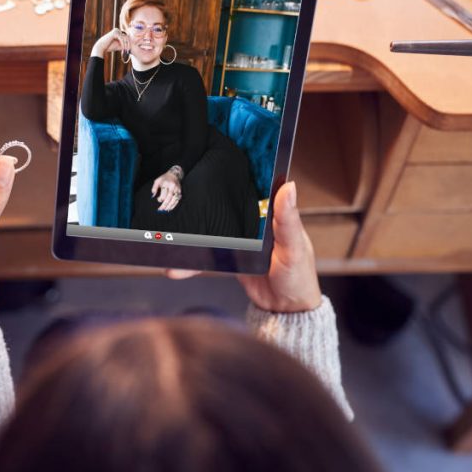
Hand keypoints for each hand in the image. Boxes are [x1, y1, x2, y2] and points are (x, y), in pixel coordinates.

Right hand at [91, 27, 128, 57]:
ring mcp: (116, 31)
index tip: (129, 49)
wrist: (101, 46)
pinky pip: (121, 39)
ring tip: (127, 50)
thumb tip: (131, 45)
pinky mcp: (115, 33)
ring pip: (124, 38)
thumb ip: (123, 43)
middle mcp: (117, 30)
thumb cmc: (109, 46)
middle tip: (129, 50)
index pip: (125, 37)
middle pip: (126, 37)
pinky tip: (123, 48)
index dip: (128, 43)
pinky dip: (123, 44)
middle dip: (128, 44)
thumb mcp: (118, 44)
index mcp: (117, 31)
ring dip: (126, 45)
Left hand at [151, 170, 181, 211]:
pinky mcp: (180, 192)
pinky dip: (173, 205)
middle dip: (164, 204)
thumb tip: (153, 195)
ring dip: (169, 206)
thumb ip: (154, 187)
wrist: (174, 175)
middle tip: (160, 209)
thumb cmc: (164, 179)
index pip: (164, 193)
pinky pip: (177, 200)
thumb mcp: (157, 180)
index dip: (160, 198)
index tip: (158, 200)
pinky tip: (170, 208)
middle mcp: (172, 186)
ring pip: (174, 199)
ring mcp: (177, 190)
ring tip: (165, 210)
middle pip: (169, 197)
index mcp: (166, 183)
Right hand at [166, 182, 320, 312]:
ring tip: (171, 235)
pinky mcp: (231, 258)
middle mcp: (256, 222)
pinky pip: (208, 256)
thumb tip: (288, 185)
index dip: (238, 172)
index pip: (255, 186)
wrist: (286, 310)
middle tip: (181, 196)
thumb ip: (288, 220)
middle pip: (228, 207)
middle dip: (205, 204)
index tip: (215, 160)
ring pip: (214, 231)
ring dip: (193, 235)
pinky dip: (192, 262)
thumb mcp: (294, 247)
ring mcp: (241, 239)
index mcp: (273, 213)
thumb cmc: (299, 277)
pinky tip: (176, 266)